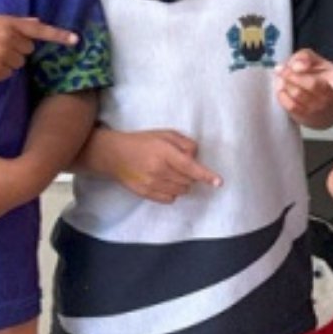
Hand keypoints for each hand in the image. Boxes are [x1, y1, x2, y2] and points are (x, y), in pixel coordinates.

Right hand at [0, 16, 76, 83]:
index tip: (76, 40)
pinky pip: (8, 74)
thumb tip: (36, 22)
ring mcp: (2, 55)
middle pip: (29, 49)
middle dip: (17, 49)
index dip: (58, 35)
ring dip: (8, 62)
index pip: (38, 29)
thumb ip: (14, 22)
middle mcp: (7, 38)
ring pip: (20, 63)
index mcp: (6, 22)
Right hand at [99, 128, 220, 202]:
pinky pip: (169, 199)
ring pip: (181, 191)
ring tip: (171, 173)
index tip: (218, 182)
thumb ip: (184, 143)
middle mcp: (158, 170)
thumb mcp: (165, 134)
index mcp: (164, 153)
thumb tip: (195, 157)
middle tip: (180, 166)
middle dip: (191, 175)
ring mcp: (151, 184)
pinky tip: (165, 182)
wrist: (114, 154)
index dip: (206, 175)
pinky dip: (172, 192)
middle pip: (188, 181)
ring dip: (182, 184)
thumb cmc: (143, 141)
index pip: (190, 167)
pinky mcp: (145, 194)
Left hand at [276, 49, 332, 127]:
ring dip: (285, 83)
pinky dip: (282, 94)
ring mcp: (318, 109)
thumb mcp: (316, 62)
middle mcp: (330, 96)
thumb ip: (305, 56)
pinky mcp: (305, 118)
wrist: (322, 106)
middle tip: (281, 68)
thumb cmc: (319, 78)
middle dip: (292, 74)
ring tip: (282, 77)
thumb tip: (296, 65)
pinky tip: (282, 88)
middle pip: (311, 84)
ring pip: (297, 94)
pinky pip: (289, 105)